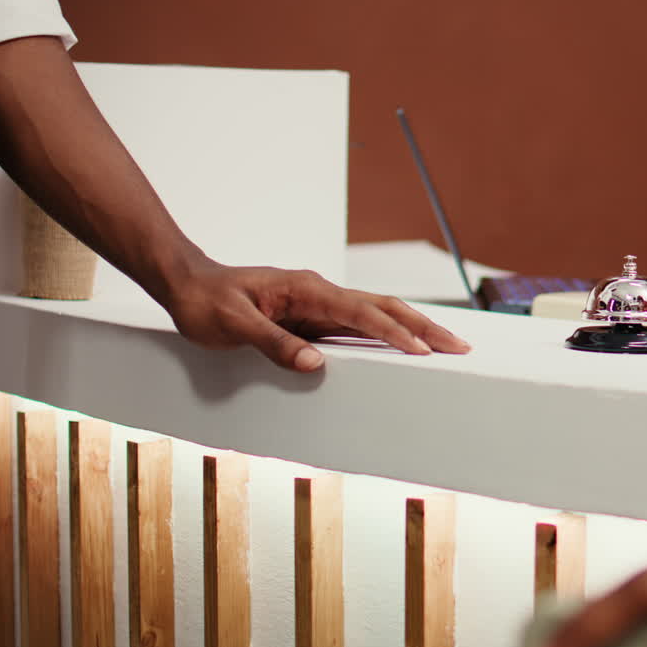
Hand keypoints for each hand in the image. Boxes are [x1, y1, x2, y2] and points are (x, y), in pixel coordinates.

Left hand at [161, 260, 469, 370]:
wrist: (187, 283)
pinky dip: (389, 333)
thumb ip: (273, 343)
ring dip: (413, 328)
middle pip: (384, 306)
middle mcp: (320, 292)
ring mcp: (320, 303)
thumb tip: (315, 363)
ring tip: (445, 346)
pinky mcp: (315, 315)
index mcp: (306, 289)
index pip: (361, 312)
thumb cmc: (205, 302)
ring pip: (377, 312)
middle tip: (459, 346)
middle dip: (423, 326)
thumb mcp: (231, 326)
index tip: (422, 350)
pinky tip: (405, 345)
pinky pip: (359, 324)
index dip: (393, 333)